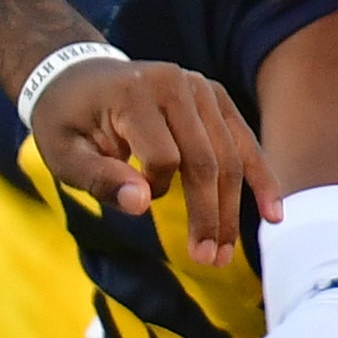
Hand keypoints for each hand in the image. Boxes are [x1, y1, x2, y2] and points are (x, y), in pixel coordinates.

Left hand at [27, 58, 277, 267]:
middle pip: (205, 160)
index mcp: (135, 93)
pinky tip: (273, 213)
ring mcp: (200, 87)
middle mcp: (175, 83)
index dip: (153, 187)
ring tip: (225, 252)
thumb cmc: (66, 120)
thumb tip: (143, 204)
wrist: (76, 75)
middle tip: (209, 261)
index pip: (163, 156)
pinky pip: (242, 140)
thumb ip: (100, 178)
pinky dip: (259, 177)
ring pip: (229, 156)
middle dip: (210, 216)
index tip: (136, 194)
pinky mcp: (215, 97)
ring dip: (232, 209)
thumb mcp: (64, 153)